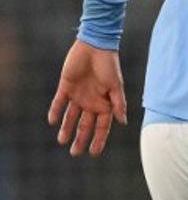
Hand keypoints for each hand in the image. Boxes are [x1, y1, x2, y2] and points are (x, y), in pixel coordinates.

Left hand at [48, 39, 127, 157]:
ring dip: (66, 128)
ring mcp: (78, 95)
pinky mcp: (66, 87)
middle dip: (81, 139)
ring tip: (61, 141)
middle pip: (85, 125)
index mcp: (105, 103)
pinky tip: (52, 121)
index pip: (102, 126)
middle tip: (75, 153)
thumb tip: (123, 122)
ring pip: (71, 117)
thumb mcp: (116, 86)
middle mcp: (91, 102)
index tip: (94, 153)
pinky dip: (55, 111)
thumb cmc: (109, 65)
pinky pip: (59, 102)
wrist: (95, 46)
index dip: (99, 139)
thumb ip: (118, 103)